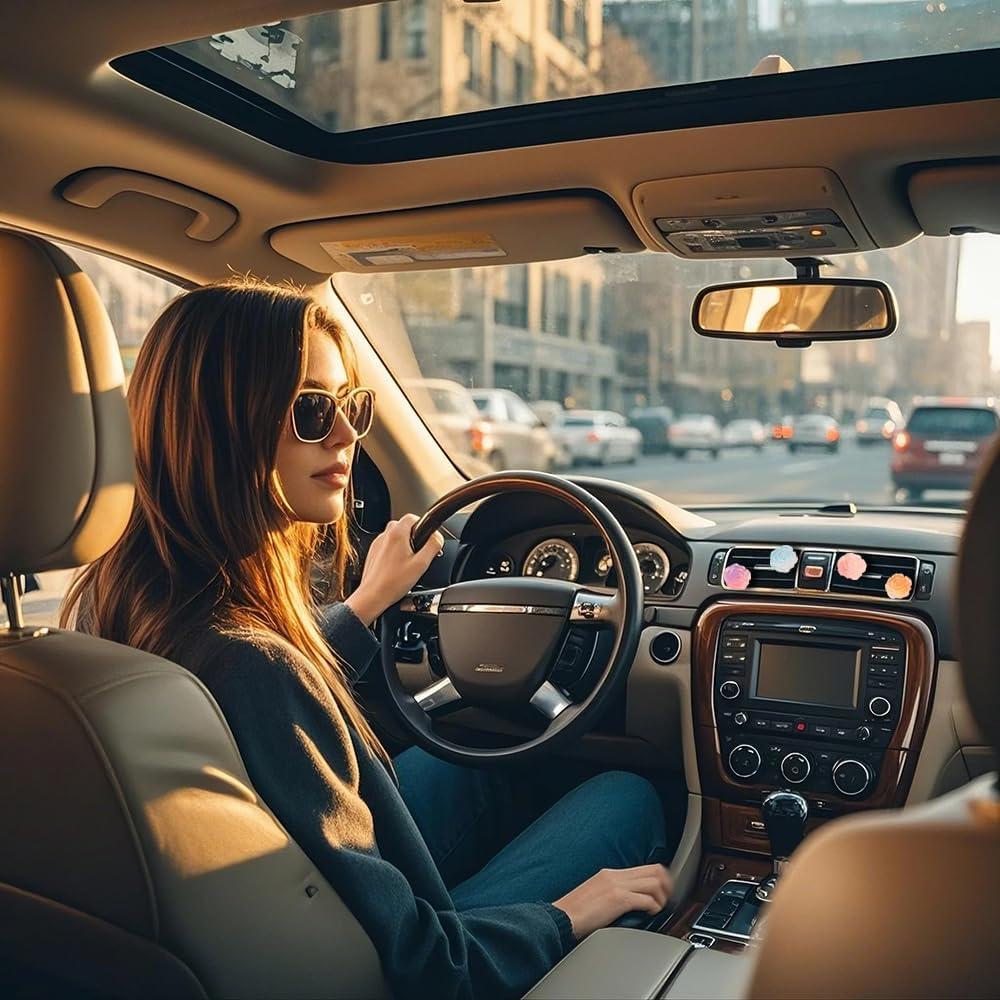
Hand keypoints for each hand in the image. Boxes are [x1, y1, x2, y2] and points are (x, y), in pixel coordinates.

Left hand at [344, 514, 443, 625]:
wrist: (373, 596)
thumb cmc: (393, 583)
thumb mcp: (421, 564)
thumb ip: (433, 546)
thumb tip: (438, 537)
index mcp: (397, 534)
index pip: (412, 517)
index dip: (423, 525)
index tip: (427, 537)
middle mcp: (385, 536)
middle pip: (404, 526)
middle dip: (414, 536)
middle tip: (420, 552)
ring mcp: (377, 544)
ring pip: (395, 536)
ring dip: (404, 544)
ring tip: (409, 562)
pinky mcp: (373, 553)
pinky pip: (387, 546)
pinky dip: (394, 552)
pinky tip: (398, 568)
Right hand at [553, 864, 673, 939]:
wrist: (562, 918)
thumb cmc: (575, 913)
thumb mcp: (596, 895)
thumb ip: (612, 893)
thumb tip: (630, 902)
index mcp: (609, 873)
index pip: (644, 867)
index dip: (660, 878)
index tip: (664, 890)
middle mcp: (615, 875)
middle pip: (654, 870)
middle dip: (667, 885)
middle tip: (667, 900)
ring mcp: (617, 885)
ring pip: (653, 882)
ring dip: (661, 897)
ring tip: (659, 909)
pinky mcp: (618, 899)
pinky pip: (646, 899)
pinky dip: (654, 907)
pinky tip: (651, 914)